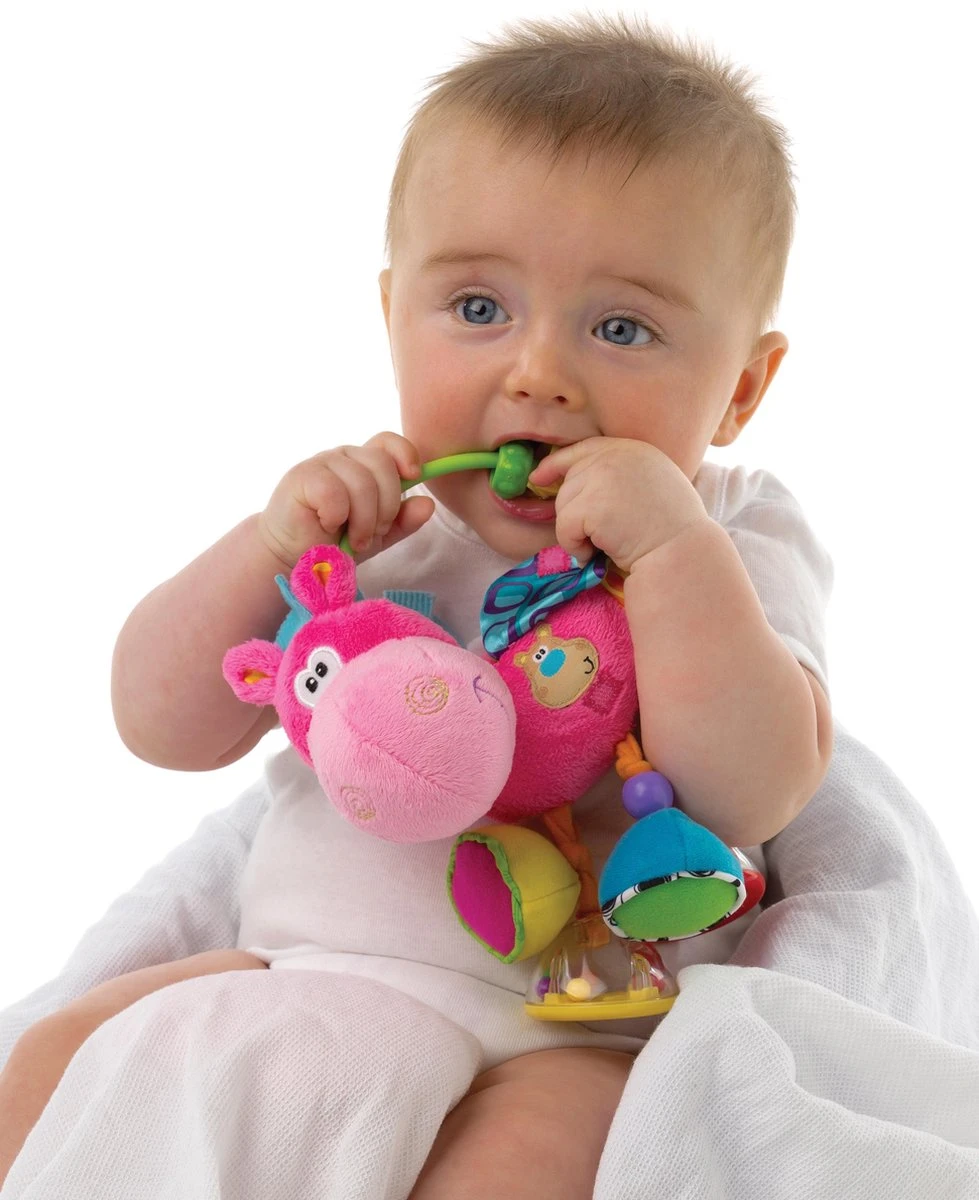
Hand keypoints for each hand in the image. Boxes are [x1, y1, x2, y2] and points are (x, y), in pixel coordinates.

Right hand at [257, 432, 434, 567]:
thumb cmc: (335, 542)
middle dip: (386, 506)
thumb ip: (403, 520)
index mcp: (365, 464)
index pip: (390, 442)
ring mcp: (323, 463)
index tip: (413, 477)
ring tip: (353, 539)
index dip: (406, 454)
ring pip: (362, 482)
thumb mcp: (378, 535)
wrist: (295, 558)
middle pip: (382, 464)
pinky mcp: (301, 476)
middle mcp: (345, 458)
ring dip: (363, 520)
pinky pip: (334, 492)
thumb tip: (428, 504)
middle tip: (374, 533)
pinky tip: (327, 525)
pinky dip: (337, 516)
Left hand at [527, 437, 710, 571]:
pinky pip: (564, 527)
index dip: (558, 463)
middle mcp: (618, 456)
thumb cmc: (673, 532)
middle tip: (599, 535)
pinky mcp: (592, 505)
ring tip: (604, 544)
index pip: (585, 448)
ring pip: (564, 505)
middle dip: (575, 511)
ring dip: (576, 532)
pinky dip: (575, 546)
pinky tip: (598, 553)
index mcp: (635, 449)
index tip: (539, 477)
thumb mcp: (654, 485)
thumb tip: (577, 481)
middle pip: (570, 481)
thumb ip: (622, 475)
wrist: (683, 555)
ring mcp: (604, 478)